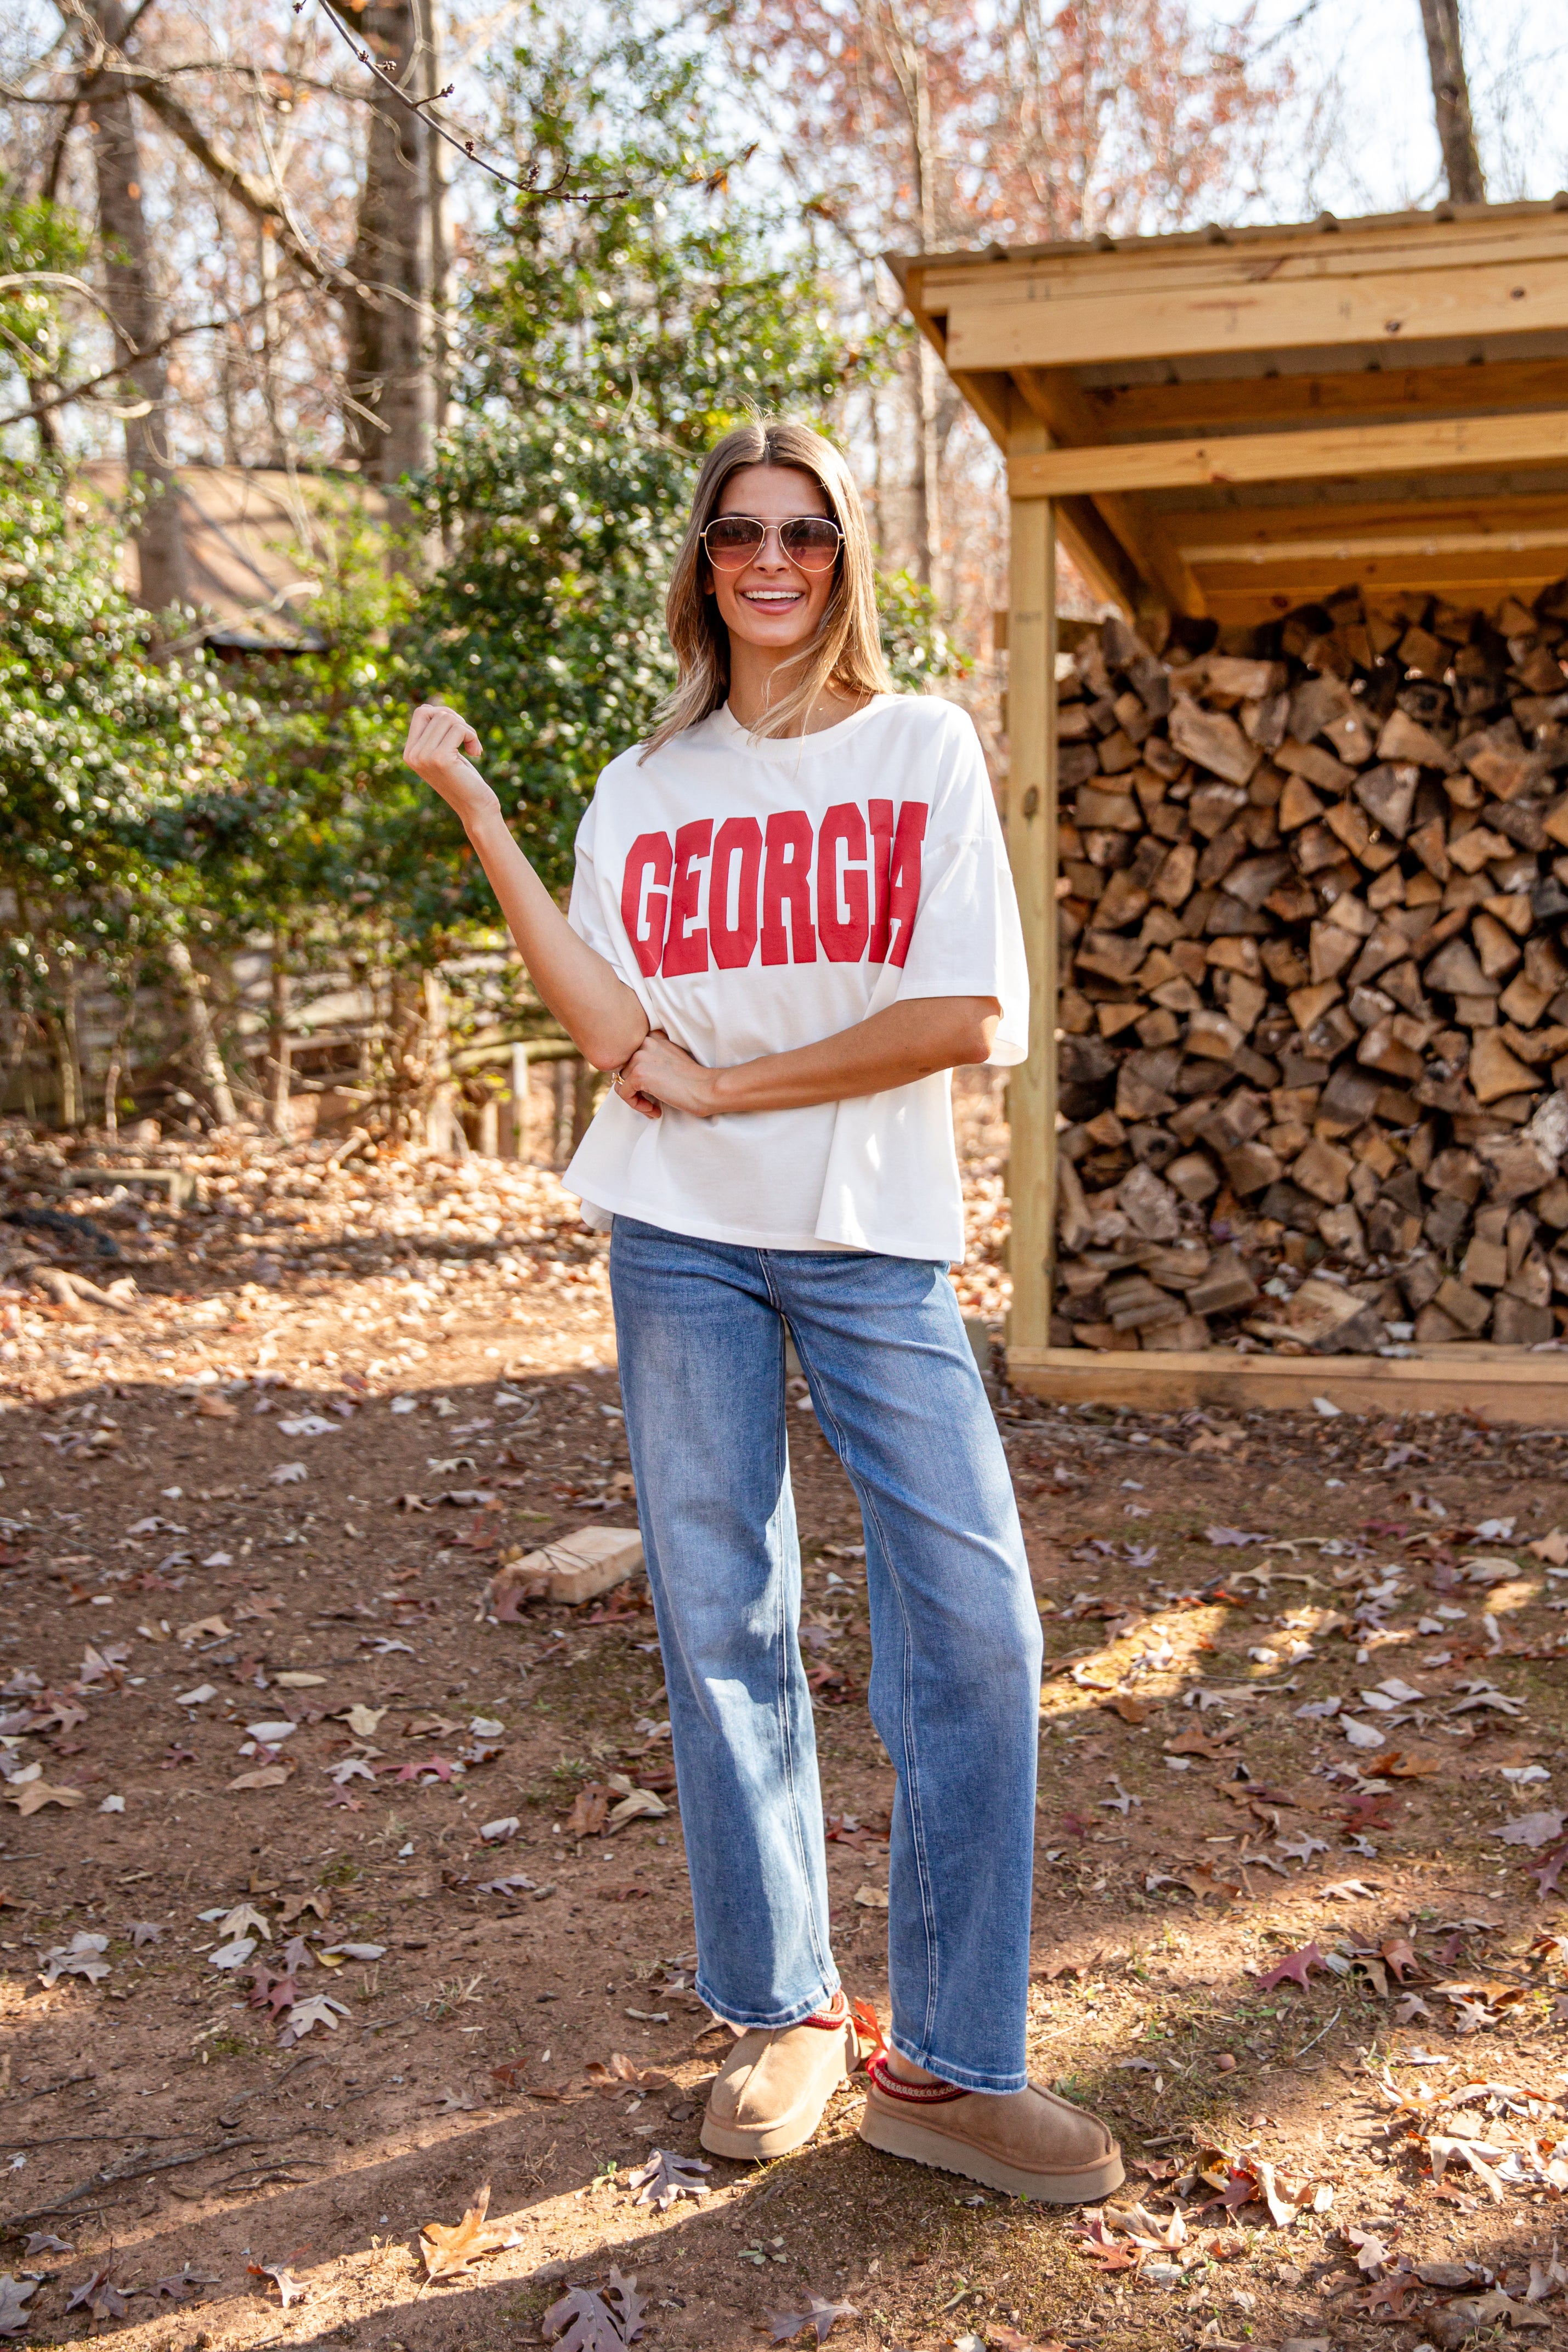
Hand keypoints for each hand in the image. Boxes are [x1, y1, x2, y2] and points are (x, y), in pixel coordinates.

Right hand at [404, 702, 499, 826]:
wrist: (475, 808)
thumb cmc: (463, 779)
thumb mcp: (444, 752)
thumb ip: (435, 732)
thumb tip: (431, 707)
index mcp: (409, 752)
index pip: (422, 712)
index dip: (444, 713)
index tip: (459, 731)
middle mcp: (412, 754)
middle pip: (436, 713)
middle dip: (459, 721)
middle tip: (469, 740)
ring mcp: (424, 757)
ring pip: (448, 718)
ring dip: (468, 730)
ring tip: (473, 748)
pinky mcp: (440, 758)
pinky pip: (459, 729)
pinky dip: (472, 736)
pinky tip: (475, 752)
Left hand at [612, 1029, 718, 1120]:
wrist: (707, 1088)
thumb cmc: (692, 1080)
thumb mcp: (669, 1060)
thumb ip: (651, 1059)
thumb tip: (627, 1075)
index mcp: (652, 1037)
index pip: (630, 1057)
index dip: (636, 1076)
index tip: (651, 1089)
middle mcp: (644, 1043)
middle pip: (623, 1070)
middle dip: (635, 1089)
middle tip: (652, 1101)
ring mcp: (640, 1057)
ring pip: (621, 1082)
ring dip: (635, 1098)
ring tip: (653, 1106)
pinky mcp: (638, 1074)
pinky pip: (623, 1094)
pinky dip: (636, 1106)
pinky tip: (653, 1109)